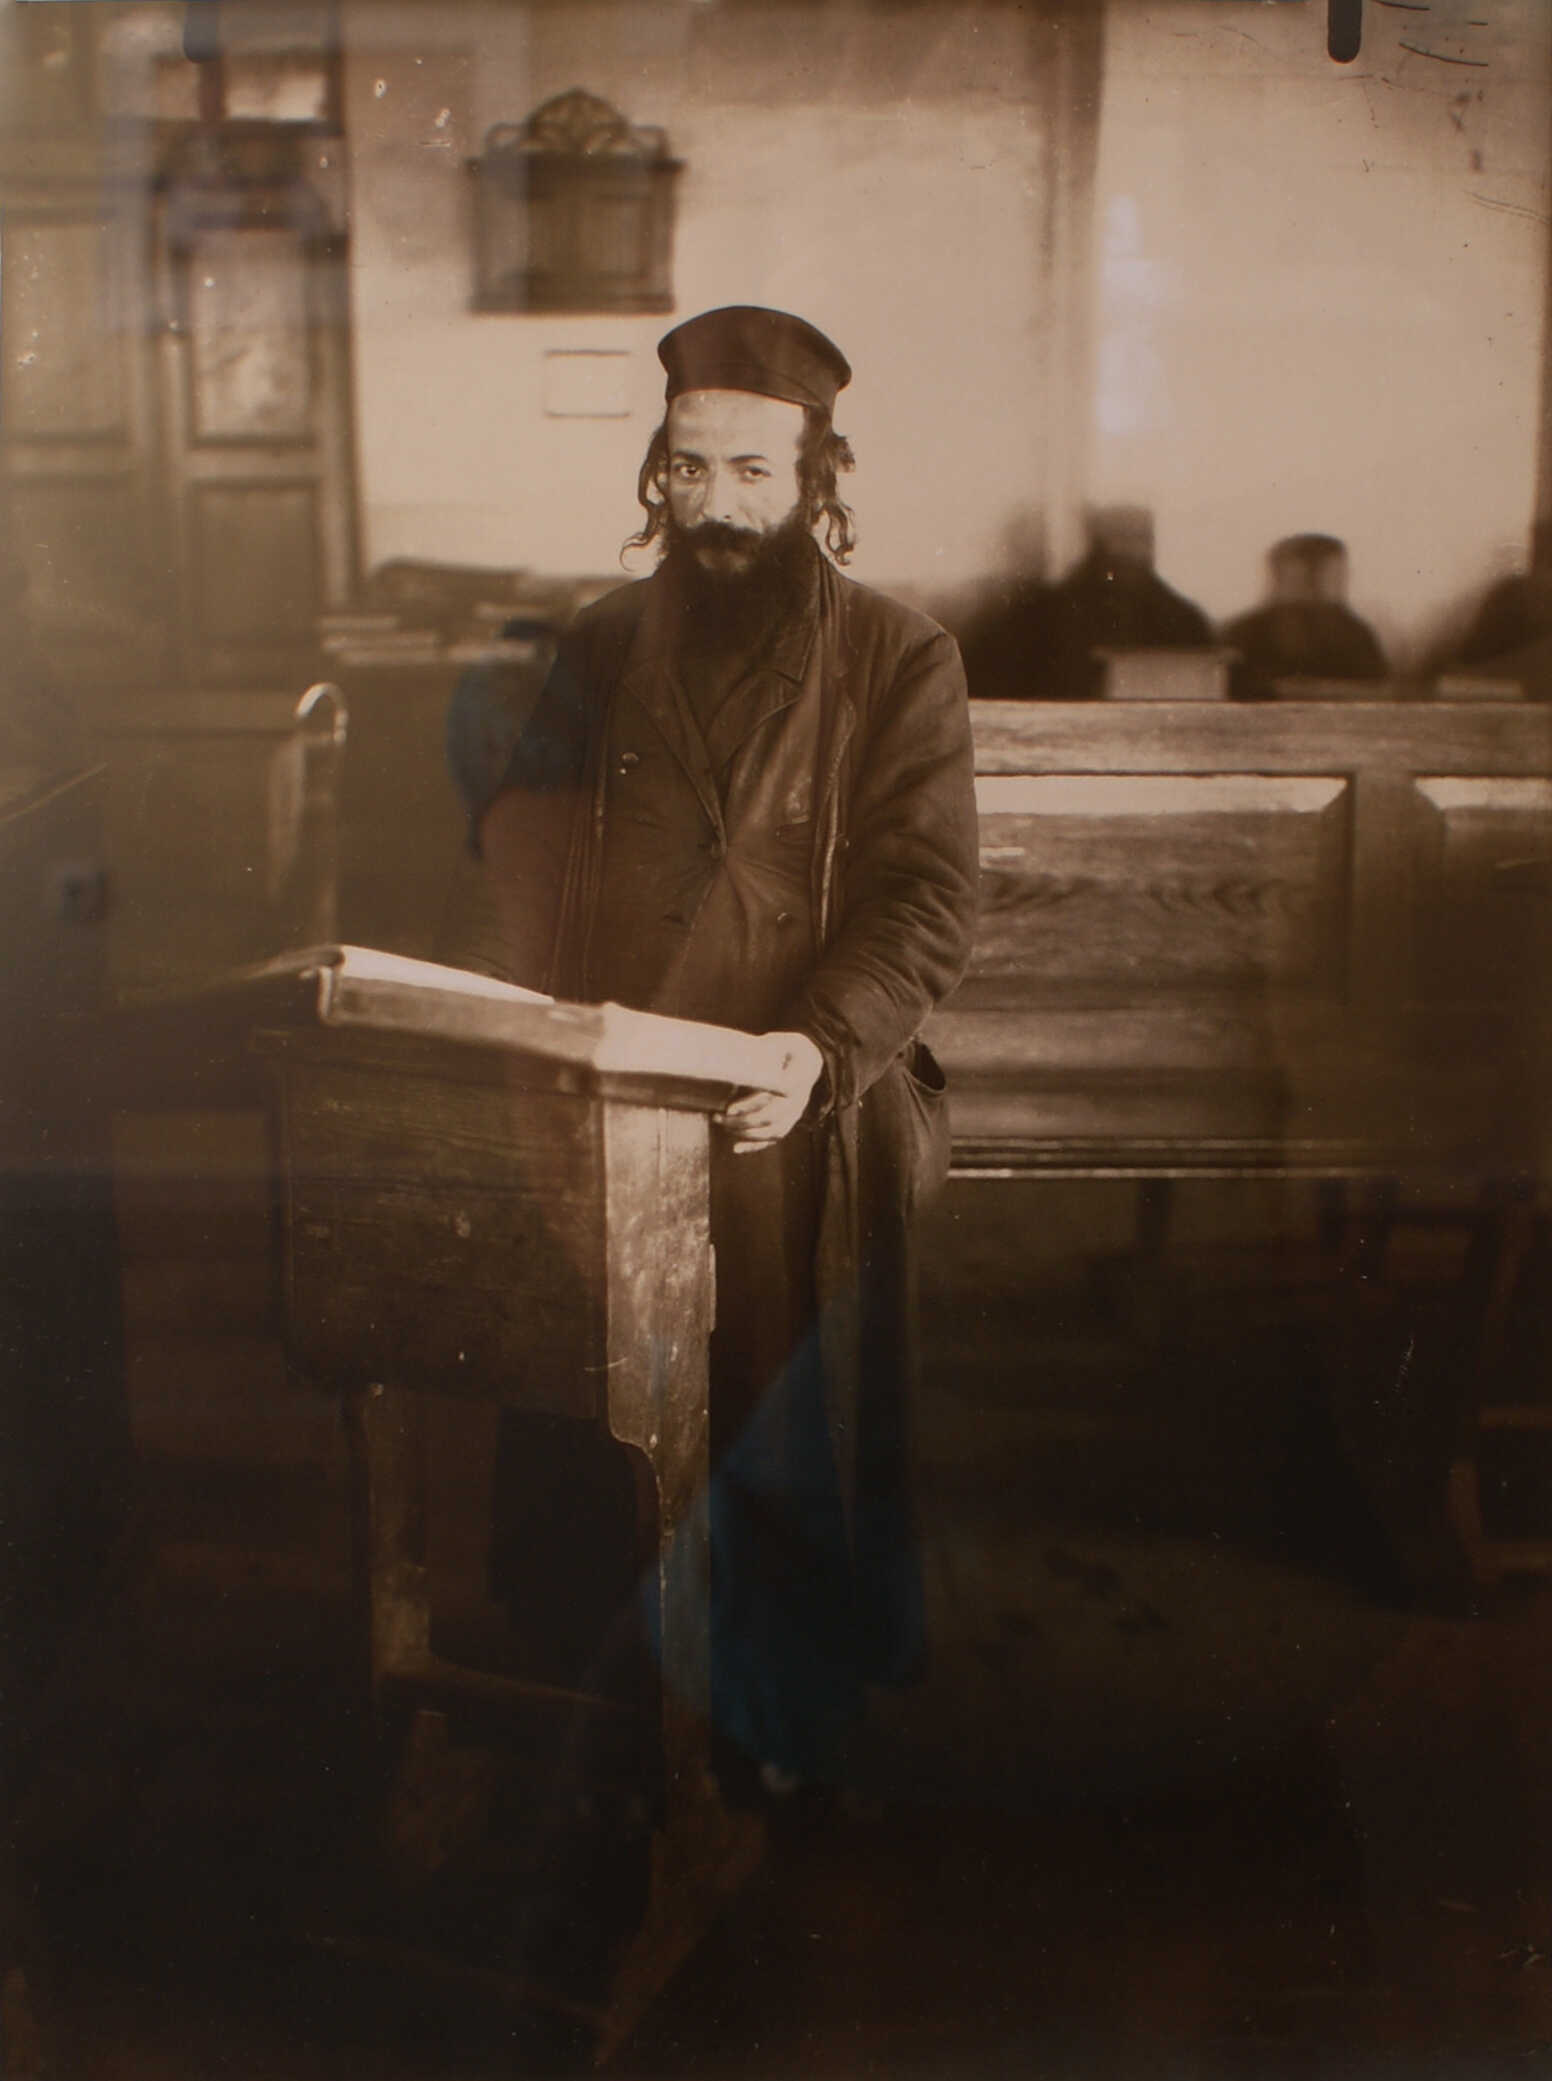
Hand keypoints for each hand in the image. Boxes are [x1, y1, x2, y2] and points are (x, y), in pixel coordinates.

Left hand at [718, 1032, 823, 1153]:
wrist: (809, 1058)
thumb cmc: (788, 1048)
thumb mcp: (778, 1042)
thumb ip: (762, 1049)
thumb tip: (736, 1058)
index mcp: (798, 1077)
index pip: (773, 1097)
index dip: (751, 1104)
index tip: (729, 1108)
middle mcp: (799, 1099)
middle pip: (771, 1117)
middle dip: (743, 1121)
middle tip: (719, 1117)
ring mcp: (796, 1112)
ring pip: (773, 1131)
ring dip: (746, 1133)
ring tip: (724, 1126)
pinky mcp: (790, 1120)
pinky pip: (774, 1138)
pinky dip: (755, 1146)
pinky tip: (736, 1148)